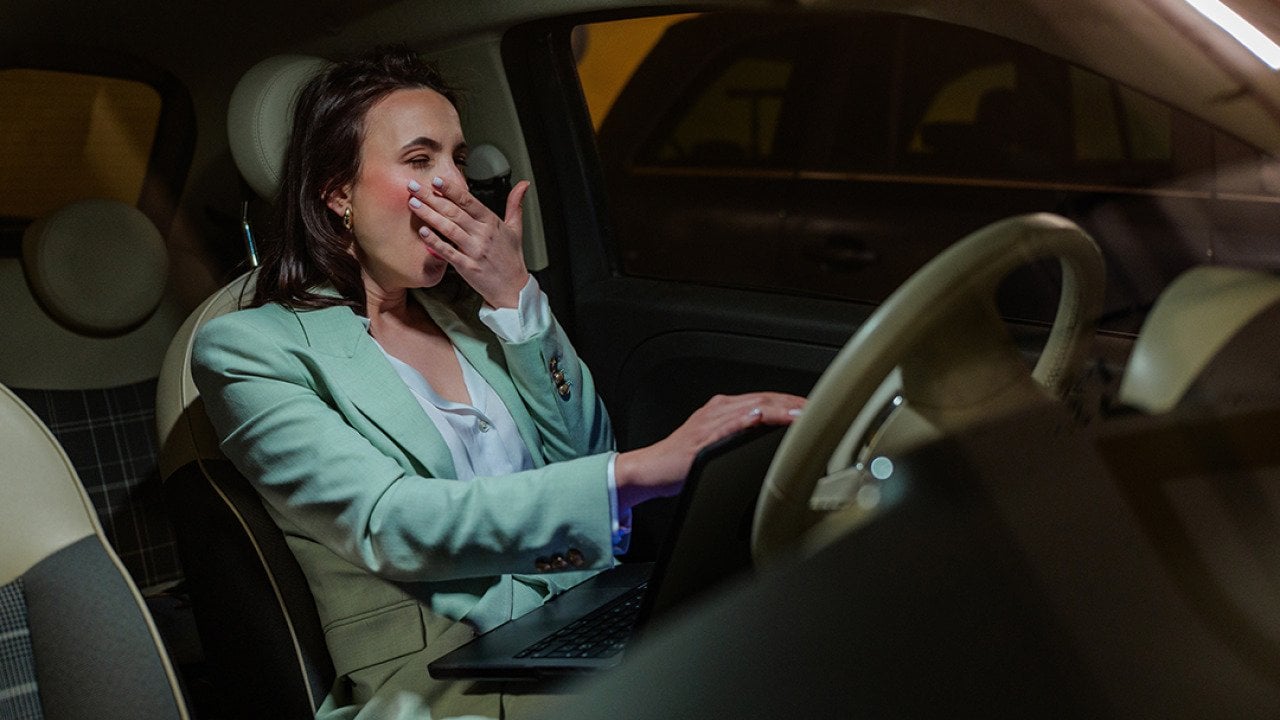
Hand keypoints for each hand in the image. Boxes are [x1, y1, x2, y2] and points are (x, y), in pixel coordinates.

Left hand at [408, 176, 530, 307]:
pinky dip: (434, 242)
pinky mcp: (467, 267)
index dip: (451, 189)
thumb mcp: (516, 229)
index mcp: (492, 223)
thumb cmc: (512, 259)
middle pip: (453, 211)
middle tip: (413, 186)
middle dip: (431, 197)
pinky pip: (448, 252)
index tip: (435, 180)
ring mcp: (474, 251)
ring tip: (413, 204)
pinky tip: (422, 232)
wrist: (513, 289)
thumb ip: (515, 204)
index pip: (469, 201)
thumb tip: (523, 185)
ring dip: (429, 215)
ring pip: (448, 228)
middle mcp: (483, 235)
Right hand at [614, 392, 805, 511]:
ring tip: (802, 412)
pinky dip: (751, 418)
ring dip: (779, 408)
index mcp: (722, 409)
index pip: (765, 399)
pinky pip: (731, 423)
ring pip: (752, 407)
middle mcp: (718, 410)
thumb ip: (740, 438)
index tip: (813, 408)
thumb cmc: (680, 461)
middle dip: (792, 402)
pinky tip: (765, 418)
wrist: (650, 469)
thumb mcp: (716, 445)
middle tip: (818, 407)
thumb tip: (770, 444)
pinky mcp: (704, 437)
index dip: (790, 401)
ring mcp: (711, 421)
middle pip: (764, 399)